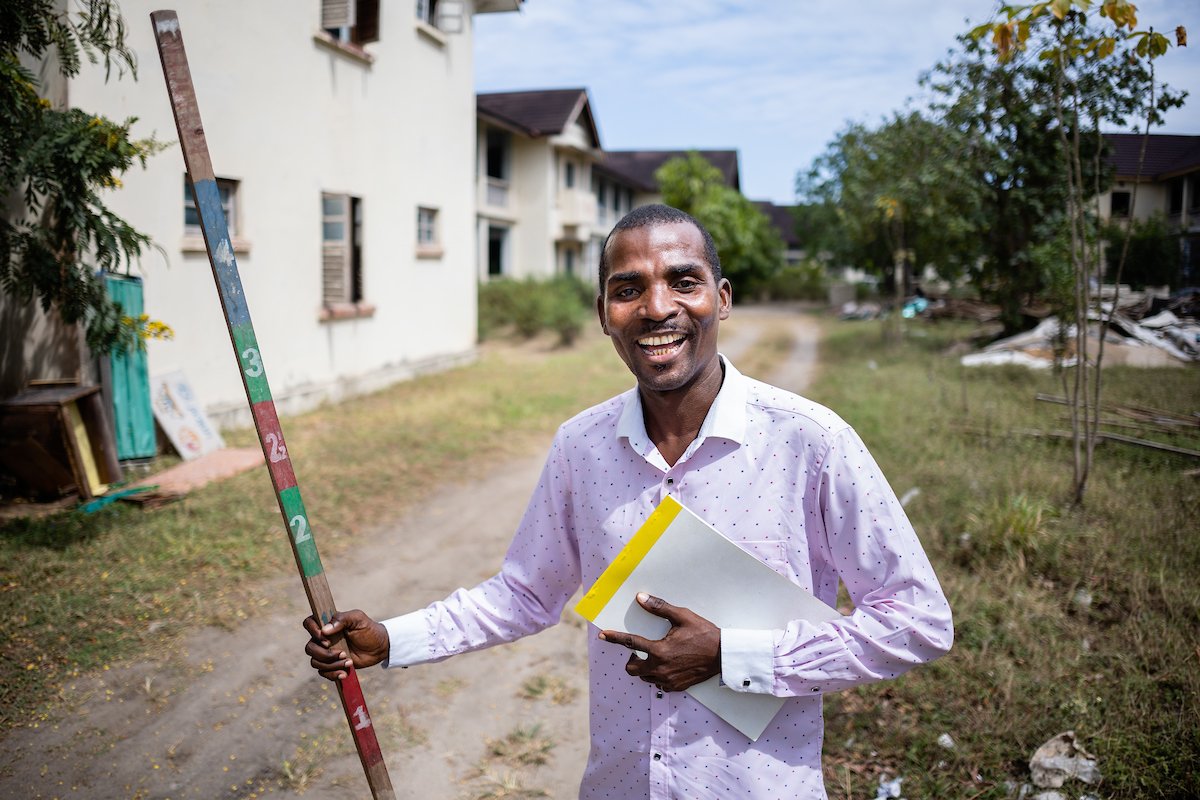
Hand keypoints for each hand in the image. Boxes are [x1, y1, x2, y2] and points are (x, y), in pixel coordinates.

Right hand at [302, 609, 389, 680]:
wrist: (379, 647)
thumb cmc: (368, 629)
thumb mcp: (358, 619)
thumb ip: (342, 619)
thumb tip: (325, 630)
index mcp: (327, 624)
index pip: (309, 623)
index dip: (313, 632)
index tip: (327, 640)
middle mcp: (323, 638)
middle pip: (310, 648)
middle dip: (325, 654)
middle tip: (343, 653)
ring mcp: (326, 652)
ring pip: (315, 662)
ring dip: (332, 665)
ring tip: (349, 662)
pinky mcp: (331, 664)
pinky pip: (322, 672)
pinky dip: (332, 674)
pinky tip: (345, 672)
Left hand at [598, 593, 720, 691]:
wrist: (723, 655)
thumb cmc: (704, 634)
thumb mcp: (682, 617)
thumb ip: (659, 608)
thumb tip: (641, 598)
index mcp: (659, 650)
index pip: (630, 643)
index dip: (614, 638)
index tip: (603, 635)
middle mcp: (660, 668)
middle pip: (632, 669)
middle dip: (632, 660)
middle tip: (640, 652)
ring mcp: (668, 680)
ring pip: (645, 677)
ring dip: (645, 668)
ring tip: (656, 657)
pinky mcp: (676, 687)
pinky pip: (659, 684)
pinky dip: (658, 676)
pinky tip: (668, 666)